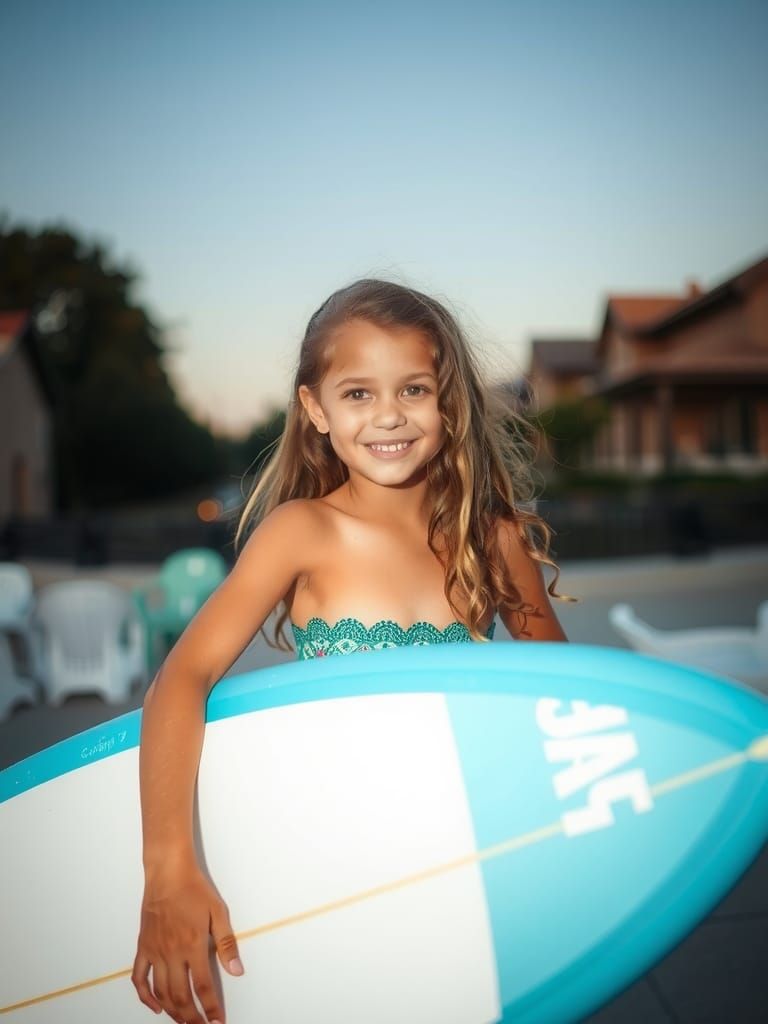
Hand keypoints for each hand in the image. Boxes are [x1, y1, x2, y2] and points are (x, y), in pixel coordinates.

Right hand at [132, 862, 243, 1022]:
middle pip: (181, 996)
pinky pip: (140, 979)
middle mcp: (171, 953)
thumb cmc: (194, 889)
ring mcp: (155, 951)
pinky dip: (146, 997)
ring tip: (184, 1021)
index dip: (211, 1009)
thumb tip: (237, 970)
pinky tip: (156, 1007)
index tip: (217, 1022)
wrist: (168, 873)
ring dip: (173, 1012)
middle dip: (192, 1018)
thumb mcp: (218, 912)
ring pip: (161, 993)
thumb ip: (227, 944)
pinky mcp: (143, 947)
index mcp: (192, 945)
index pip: (203, 987)